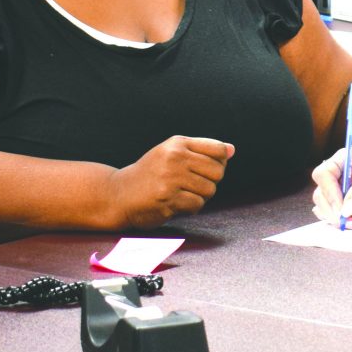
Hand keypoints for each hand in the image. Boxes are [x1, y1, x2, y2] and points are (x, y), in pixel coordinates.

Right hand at [112, 135, 233, 225]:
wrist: (119, 194)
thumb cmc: (152, 173)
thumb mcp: (173, 153)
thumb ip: (202, 151)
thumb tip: (232, 150)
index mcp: (178, 143)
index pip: (219, 150)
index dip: (219, 163)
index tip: (205, 169)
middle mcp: (174, 157)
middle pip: (218, 172)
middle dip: (210, 182)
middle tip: (193, 185)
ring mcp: (170, 178)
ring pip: (209, 190)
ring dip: (199, 196)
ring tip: (181, 194)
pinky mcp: (167, 198)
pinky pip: (197, 205)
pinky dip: (190, 208)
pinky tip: (176, 204)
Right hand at [312, 150, 351, 227]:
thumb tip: (345, 209)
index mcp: (344, 161)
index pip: (323, 174)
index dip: (329, 192)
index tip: (341, 207)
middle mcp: (339, 177)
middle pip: (320, 196)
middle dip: (334, 211)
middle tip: (350, 219)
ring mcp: (341, 195)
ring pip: (326, 211)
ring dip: (344, 219)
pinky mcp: (348, 209)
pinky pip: (340, 220)